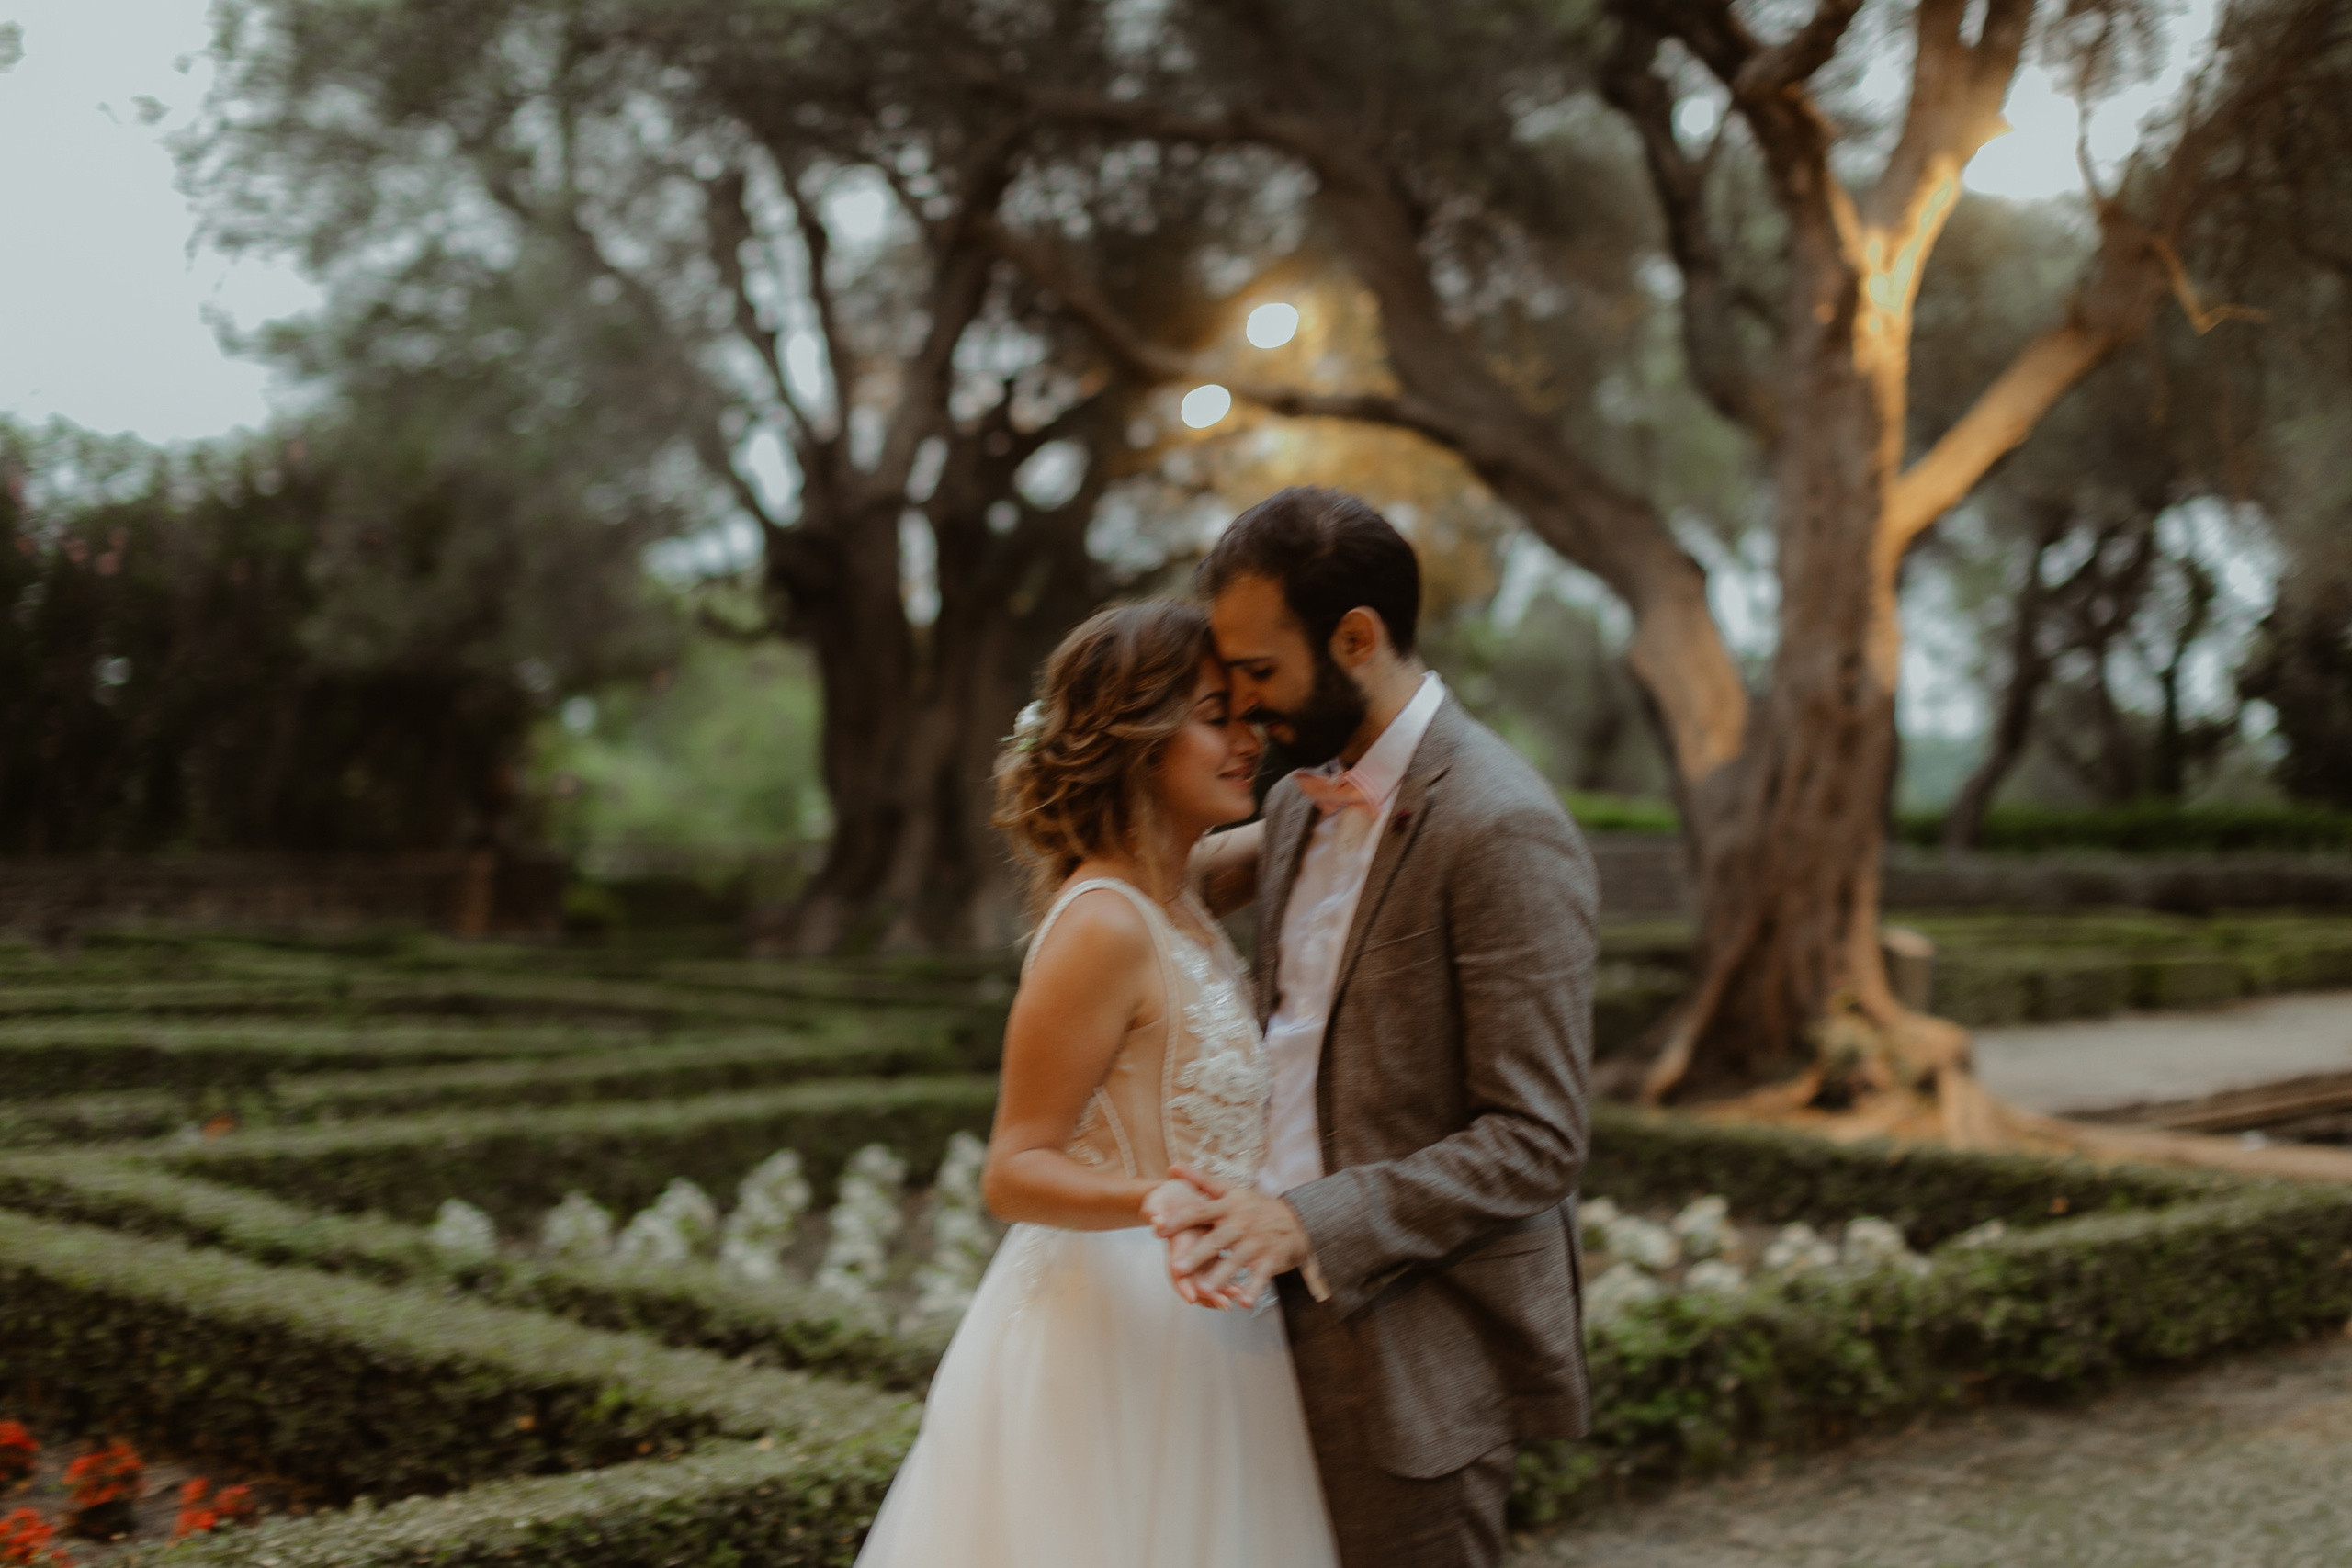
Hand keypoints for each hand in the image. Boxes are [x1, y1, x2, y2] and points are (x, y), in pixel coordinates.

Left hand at [1150, 1163, 1309, 1308]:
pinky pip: (1260, 1276)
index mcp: (1227, 1207)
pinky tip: (1243, 1302)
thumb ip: (1200, 1180)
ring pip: (1235, 1261)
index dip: (1179, 1220)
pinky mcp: (1270, 1259)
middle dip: (1196, 1255)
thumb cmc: (1254, 1207)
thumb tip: (1172, 1167)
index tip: (1158, 1229)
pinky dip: (1253, 1289)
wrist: (1297, 1220)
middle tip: (1176, 1269)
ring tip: (1204, 1290)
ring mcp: (1256, 1243)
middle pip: (1215, 1241)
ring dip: (1220, 1277)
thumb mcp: (1229, 1190)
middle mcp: (1240, 1224)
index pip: (1199, 1212)